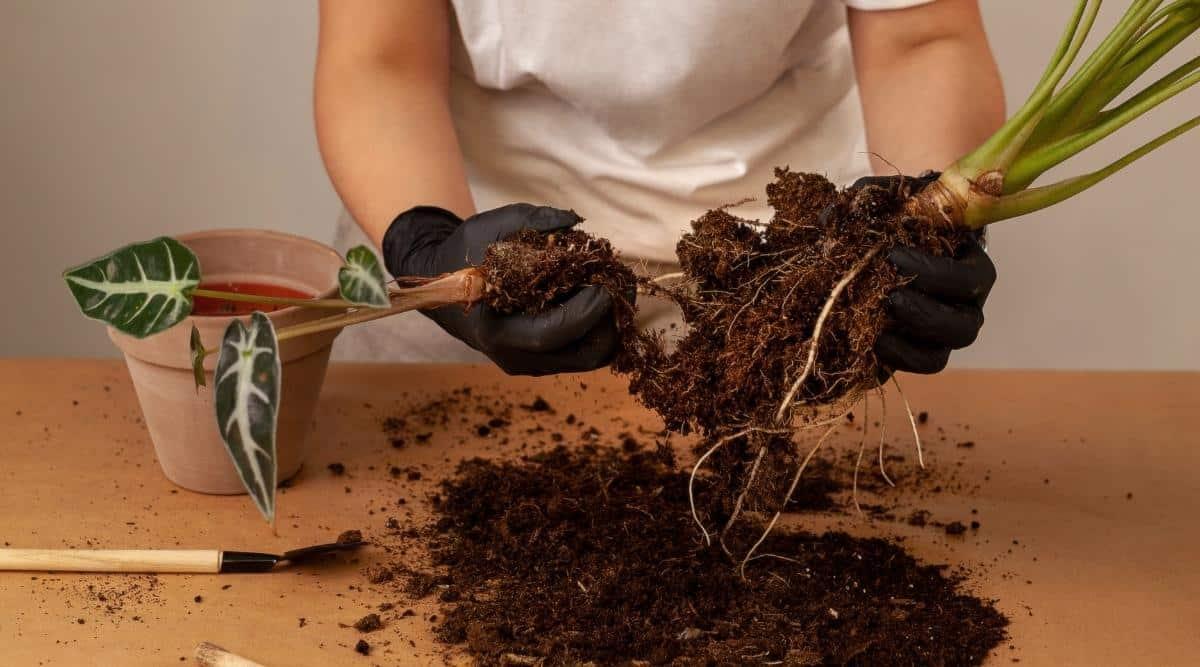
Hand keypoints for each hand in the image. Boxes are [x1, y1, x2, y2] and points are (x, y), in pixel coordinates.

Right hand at [381, 204, 621, 375]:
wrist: (443, 287)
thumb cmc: (465, 255)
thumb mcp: (489, 227)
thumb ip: (531, 221)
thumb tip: (576, 222)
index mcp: (496, 331)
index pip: (554, 333)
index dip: (588, 309)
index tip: (605, 280)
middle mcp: (515, 357)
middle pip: (586, 355)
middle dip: (611, 318)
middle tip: (620, 281)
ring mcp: (532, 364)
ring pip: (592, 357)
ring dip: (611, 323)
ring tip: (613, 285)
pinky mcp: (544, 361)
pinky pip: (585, 351)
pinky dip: (600, 326)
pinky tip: (599, 295)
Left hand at [852, 174, 996, 375]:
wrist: (894, 247)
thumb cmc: (903, 220)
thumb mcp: (891, 202)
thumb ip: (868, 199)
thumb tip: (829, 219)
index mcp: (972, 266)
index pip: (970, 279)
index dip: (934, 273)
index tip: (893, 256)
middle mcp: (967, 306)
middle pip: (963, 326)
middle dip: (924, 313)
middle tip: (889, 296)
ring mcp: (946, 334)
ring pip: (943, 355)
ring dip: (910, 341)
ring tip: (879, 322)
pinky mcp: (923, 351)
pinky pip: (920, 366)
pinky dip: (898, 359)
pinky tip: (873, 342)